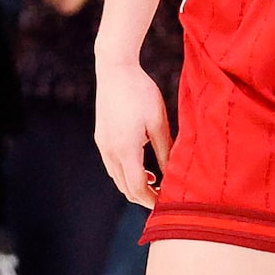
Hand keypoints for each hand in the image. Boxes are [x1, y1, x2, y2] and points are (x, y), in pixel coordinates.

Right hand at [94, 53, 170, 208]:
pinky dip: (126, 173)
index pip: (137, 187)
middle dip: (143, 197)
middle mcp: (109, 150)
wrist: (115, 69)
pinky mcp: (101, 138)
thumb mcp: (159, 122)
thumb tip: (173, 174)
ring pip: (117, 178)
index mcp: (126, 149)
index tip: (166, 205)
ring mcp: (102, 145)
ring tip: (155, 182)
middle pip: (125, 187)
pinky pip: (112, 165)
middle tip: (163, 199)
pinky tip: (142, 166)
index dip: (151, 200)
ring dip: (134, 185)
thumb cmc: (141, 92)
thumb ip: (165, 150)